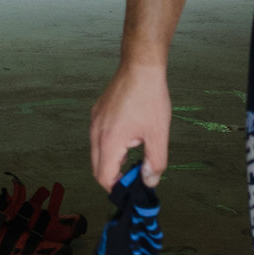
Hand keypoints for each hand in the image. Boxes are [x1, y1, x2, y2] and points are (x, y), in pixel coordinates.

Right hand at [89, 60, 170, 188]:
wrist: (141, 66)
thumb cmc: (150, 97)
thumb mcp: (158, 134)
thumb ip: (154, 162)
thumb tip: (149, 181)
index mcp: (109, 141)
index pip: (104, 177)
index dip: (117, 188)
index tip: (133, 187)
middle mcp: (96, 132)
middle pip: (97, 167)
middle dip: (114, 176)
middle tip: (135, 174)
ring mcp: (94, 121)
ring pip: (97, 152)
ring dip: (113, 160)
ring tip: (134, 152)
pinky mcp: (97, 112)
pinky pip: (98, 137)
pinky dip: (110, 145)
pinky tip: (129, 136)